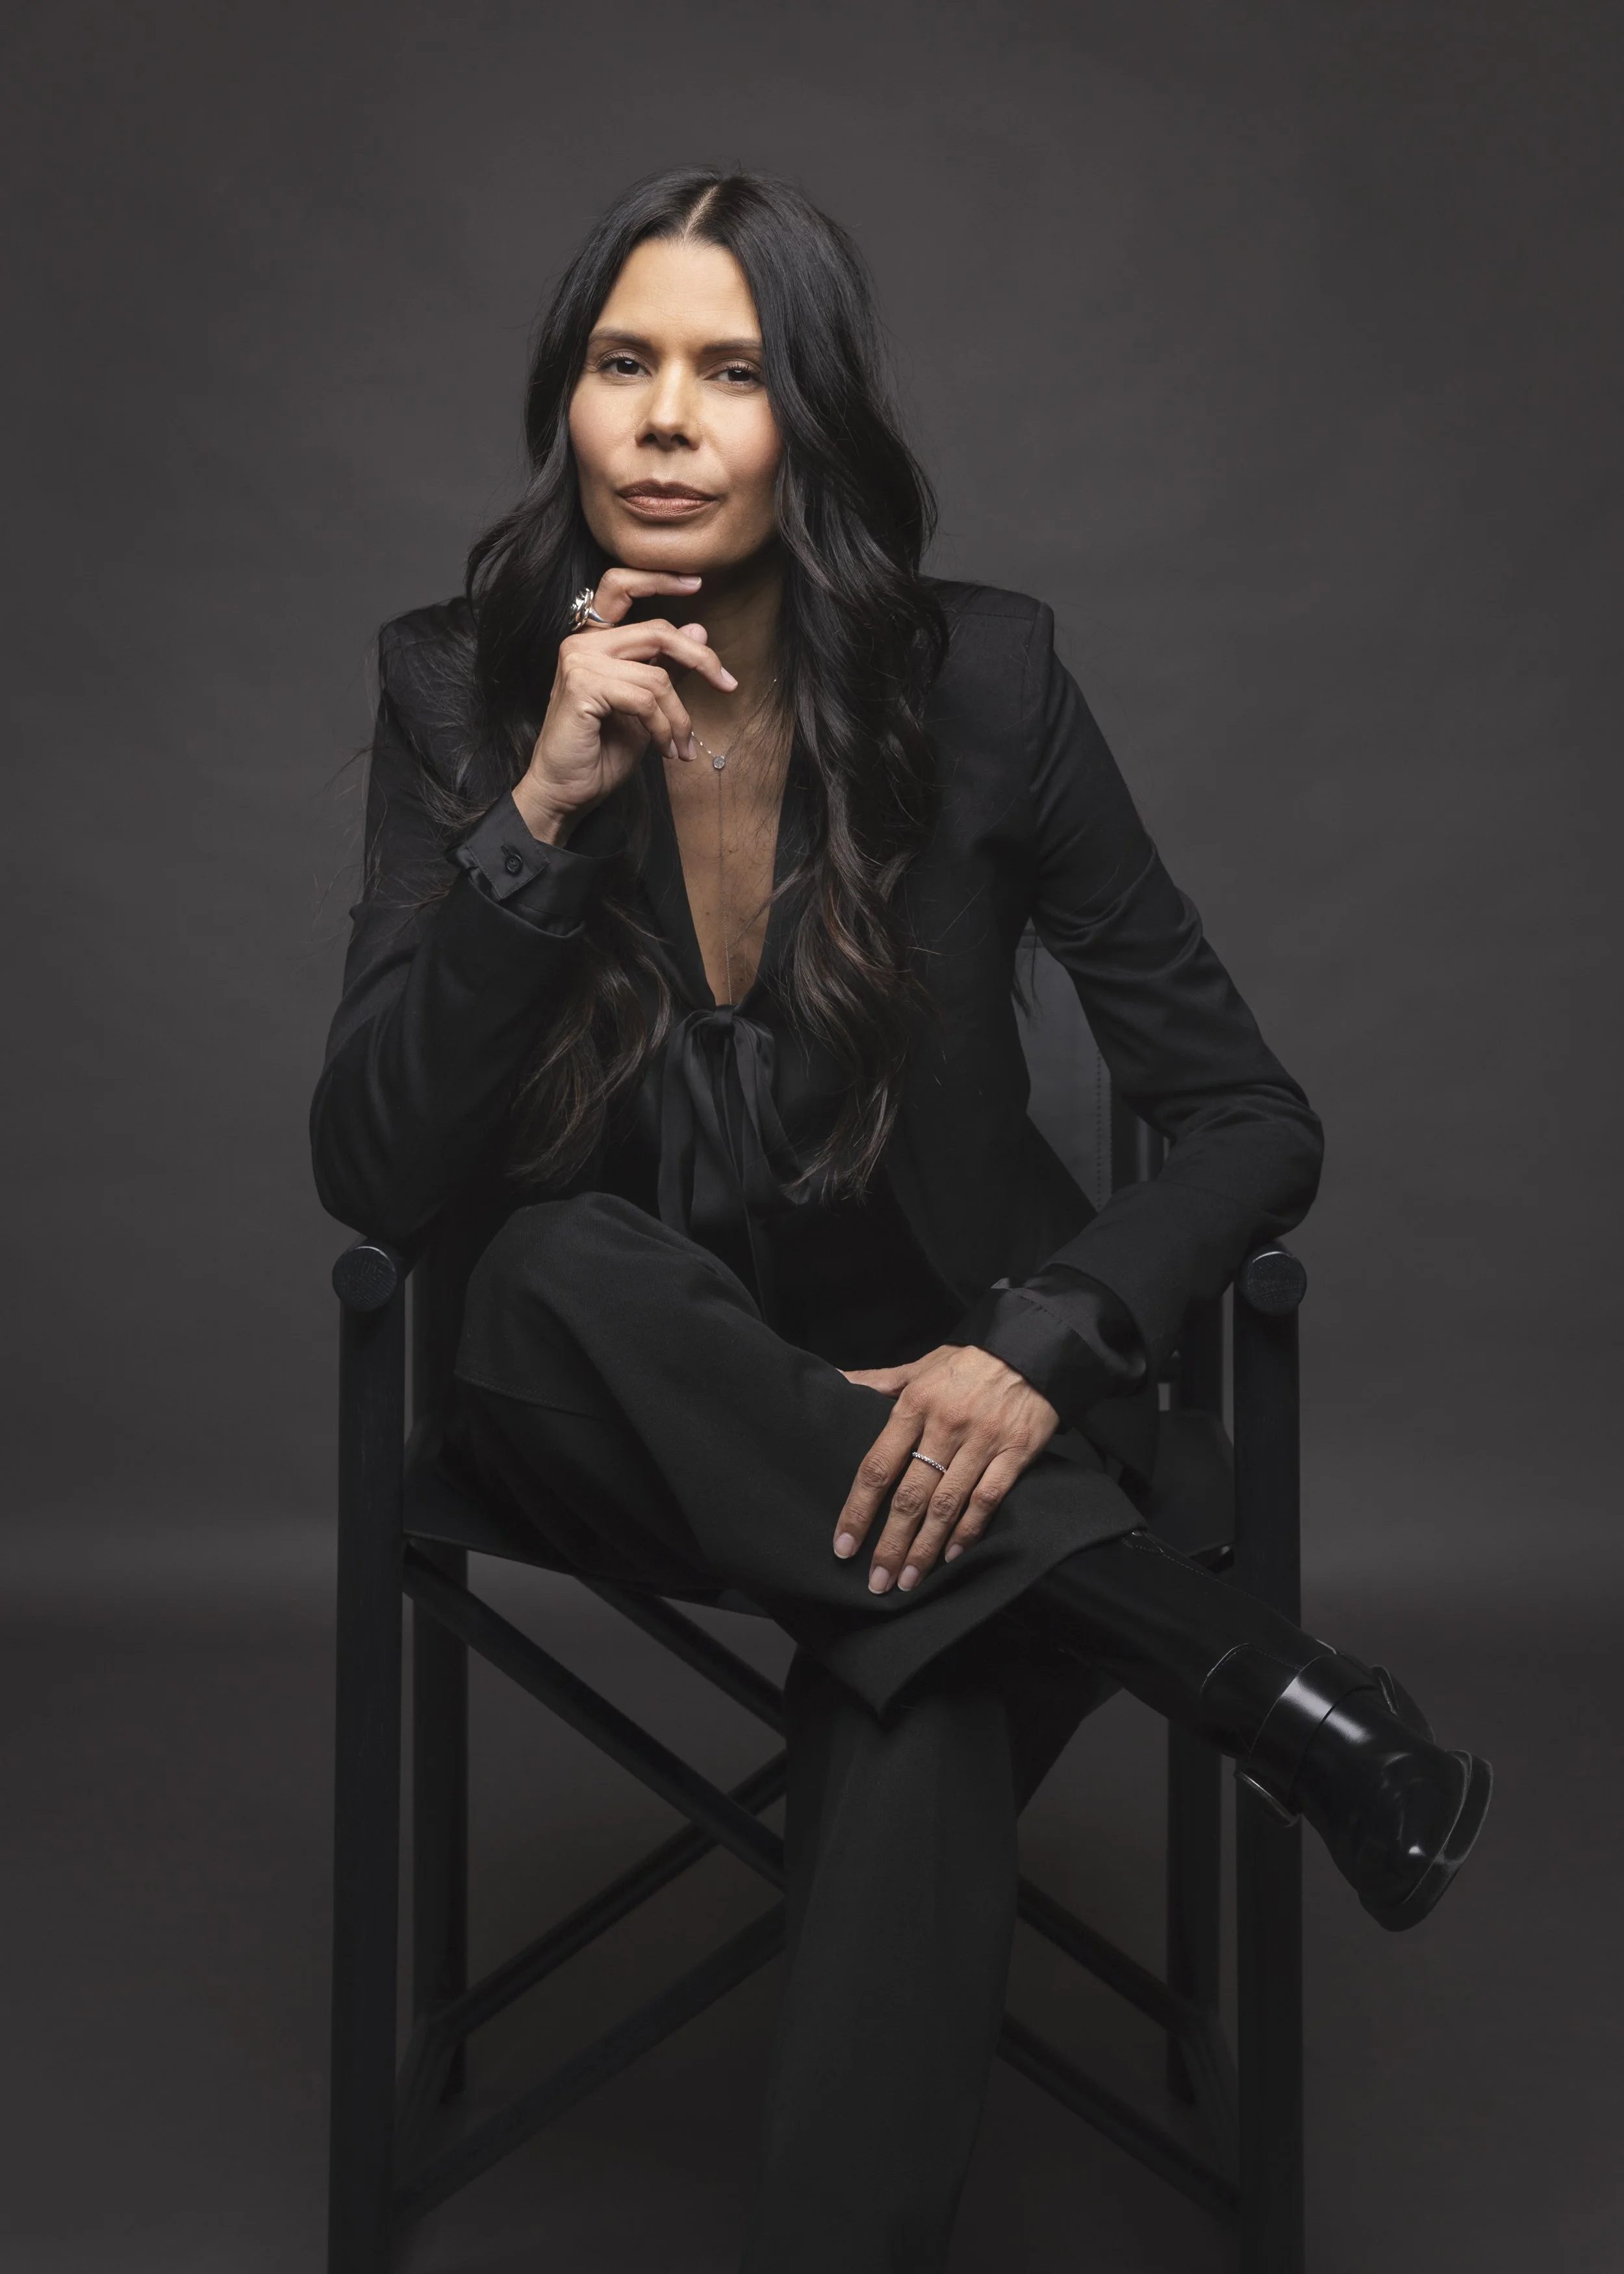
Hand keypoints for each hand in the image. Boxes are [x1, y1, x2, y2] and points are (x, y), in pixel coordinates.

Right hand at [512, 566, 738, 843]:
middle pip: (657, 630)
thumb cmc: (601, 752)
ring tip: (681, 746)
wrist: (567, 792)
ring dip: (680, 717)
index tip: (698, 583)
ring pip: (657, 675)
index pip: (621, 585)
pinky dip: (664, 728)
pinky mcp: (581, 687)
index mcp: (594, 641)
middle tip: (727, 684)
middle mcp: (581, 643)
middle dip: (701, 658)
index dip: (659, 579)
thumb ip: (666, 667)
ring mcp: (578, 662)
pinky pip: (645, 699)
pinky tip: (665, 750)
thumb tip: (699, 631)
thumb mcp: (645, 706)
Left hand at [833, 1344, 1059, 1594]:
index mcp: (914, 1404)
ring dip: (925, 1548)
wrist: (1031, 1349)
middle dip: (890, 1544)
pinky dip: (969, 1531)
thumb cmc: (968, 1362)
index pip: (877, 1465)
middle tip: (876, 1581)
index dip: (858, 1510)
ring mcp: (982, 1441)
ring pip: (947, 1504)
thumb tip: (832, 1381)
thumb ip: (877, 1382)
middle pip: (910, 1495)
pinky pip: (988, 1499)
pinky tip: (952, 1556)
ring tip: (908, 1581)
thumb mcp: (919, 1366)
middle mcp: (945, 1425)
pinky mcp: (1015, 1453)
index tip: (843, 1546)